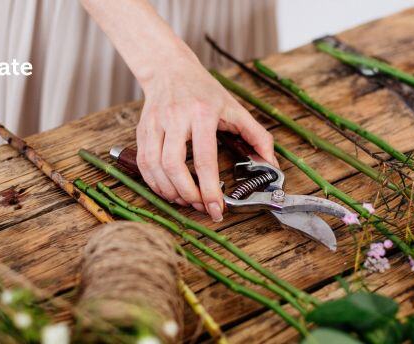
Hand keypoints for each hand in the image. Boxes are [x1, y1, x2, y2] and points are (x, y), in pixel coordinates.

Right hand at [135, 59, 277, 221]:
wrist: (170, 69)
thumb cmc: (205, 90)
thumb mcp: (236, 108)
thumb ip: (257, 136)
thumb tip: (271, 163)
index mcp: (202, 113)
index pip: (204, 159)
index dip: (210, 189)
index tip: (217, 208)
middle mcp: (175, 118)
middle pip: (174, 166)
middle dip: (187, 194)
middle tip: (201, 207)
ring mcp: (155, 124)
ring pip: (154, 166)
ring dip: (169, 191)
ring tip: (185, 201)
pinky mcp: (142, 130)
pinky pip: (143, 162)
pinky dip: (154, 182)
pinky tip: (167, 190)